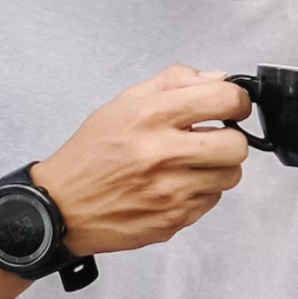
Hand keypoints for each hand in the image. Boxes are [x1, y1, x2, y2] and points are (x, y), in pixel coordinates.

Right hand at [32, 66, 251, 257]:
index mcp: (151, 116)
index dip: (236, 101)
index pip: (224, 99)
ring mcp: (169, 192)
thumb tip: (218, 78)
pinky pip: (211, 201)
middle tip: (212, 139)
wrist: (60, 206)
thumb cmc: (90, 154)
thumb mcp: (123, 102)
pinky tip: (176, 185)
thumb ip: (174, 82)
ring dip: (217, 168)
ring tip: (190, 163)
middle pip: (237, 145)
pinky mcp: (172, 220)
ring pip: (230, 176)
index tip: (232, 106)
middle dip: (230, 139)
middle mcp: (162, 154)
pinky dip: (201, 192)